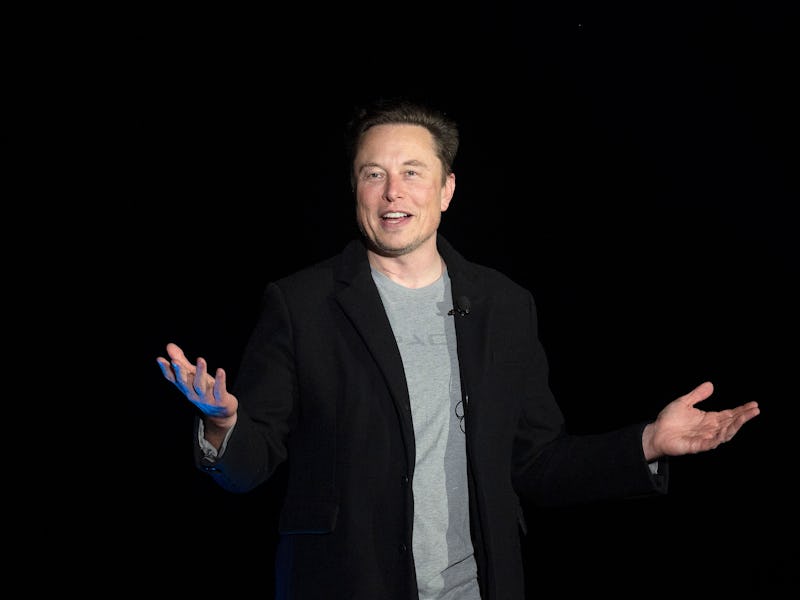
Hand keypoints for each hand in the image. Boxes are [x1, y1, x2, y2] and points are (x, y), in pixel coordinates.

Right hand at [156, 342, 237, 427]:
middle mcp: (193, 393)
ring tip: (201, 359)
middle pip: (184, 383)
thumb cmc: (205, 390)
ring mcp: (206, 398)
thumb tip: (169, 345)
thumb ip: (182, 362)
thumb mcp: (193, 376)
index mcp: (185, 387)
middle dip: (179, 372)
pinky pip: (219, 390)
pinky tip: (220, 370)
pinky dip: (220, 381)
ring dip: (200, 372)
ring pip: (200, 386)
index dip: (166, 370)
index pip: (173, 379)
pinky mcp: (220, 400)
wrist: (220, 412)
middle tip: (175, 361)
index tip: (160, 359)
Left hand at [642, 381, 759, 460]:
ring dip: (735, 426)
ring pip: (724, 434)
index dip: (741, 410)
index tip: (754, 404)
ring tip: (744, 418)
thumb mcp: (684, 402)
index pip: (729, 414)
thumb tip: (711, 384)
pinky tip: (724, 432)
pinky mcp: (696, 446)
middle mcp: (710, 429)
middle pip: (731, 423)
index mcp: (709, 419)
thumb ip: (697, 395)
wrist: (656, 432)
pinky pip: (709, 443)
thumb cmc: (669, 419)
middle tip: (755, 409)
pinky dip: (717, 439)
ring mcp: (705, 438)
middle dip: (743, 417)